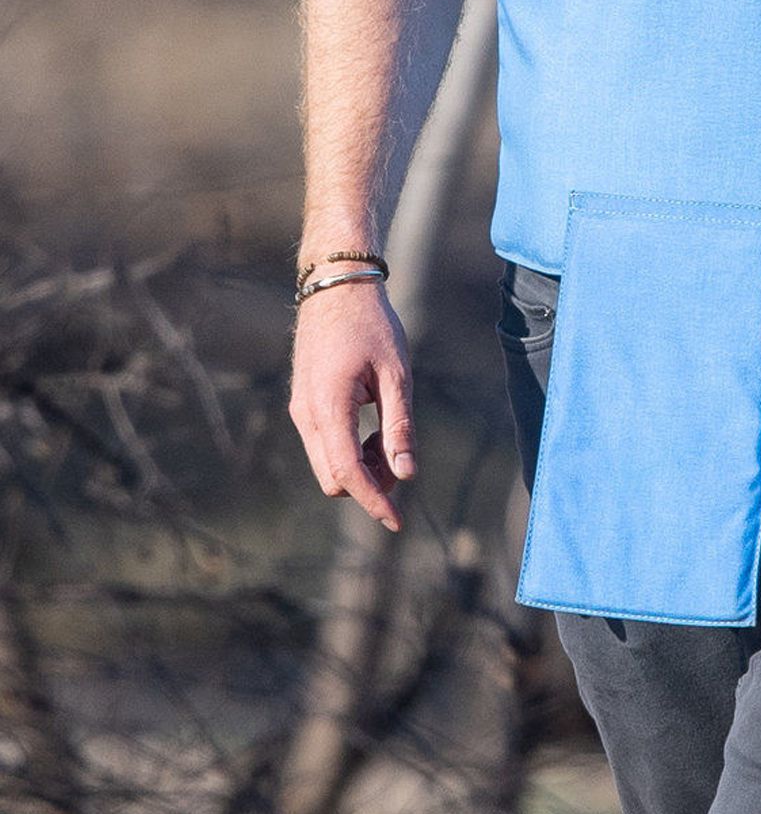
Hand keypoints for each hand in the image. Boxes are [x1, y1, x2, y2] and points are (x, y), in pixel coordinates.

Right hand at [288, 282, 414, 533]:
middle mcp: (307, 414)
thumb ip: (399, 426)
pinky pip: (325, 445)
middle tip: (400, 460)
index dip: (373, 501)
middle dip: (368, 484)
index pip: (348, 472)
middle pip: (334, 478)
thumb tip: (406, 473)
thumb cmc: (372, 328)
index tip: (396, 523)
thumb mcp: (397, 376)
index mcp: (329, 407)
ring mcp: (301, 410)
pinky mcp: (305, 405)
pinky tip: (375, 430)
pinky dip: (351, 450)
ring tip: (389, 439)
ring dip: (360, 467)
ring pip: (328, 464)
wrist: (336, 289)